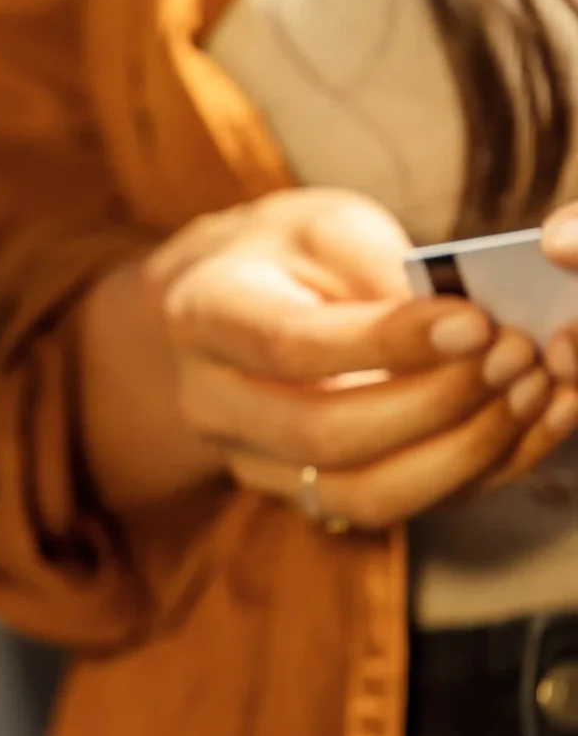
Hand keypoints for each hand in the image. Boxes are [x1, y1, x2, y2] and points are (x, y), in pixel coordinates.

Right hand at [147, 189, 574, 529]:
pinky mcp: (305, 495)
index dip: (388, 343)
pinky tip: (528, 428)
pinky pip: (397, 509)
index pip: (290, 346)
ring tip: (531, 394)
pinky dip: (477, 476)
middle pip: (325, 434)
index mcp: (203, 316)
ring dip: (465, 453)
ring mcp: (252, 462)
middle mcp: (211, 402)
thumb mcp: (323, 225)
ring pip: (362, 494)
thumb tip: (461, 325)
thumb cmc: (286, 256)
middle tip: (518, 356)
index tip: (477, 323)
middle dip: (439, 402)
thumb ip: (383, 265)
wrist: (231, 309)